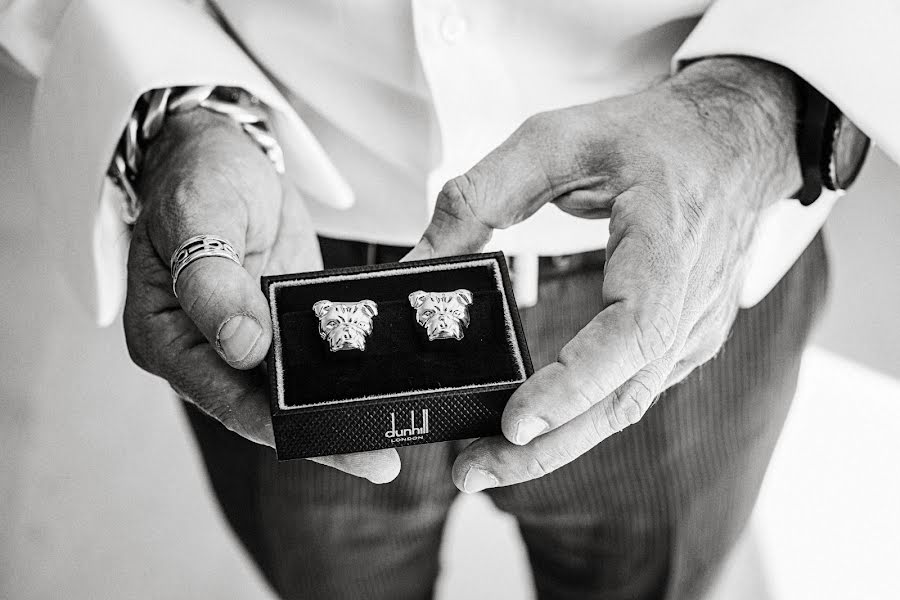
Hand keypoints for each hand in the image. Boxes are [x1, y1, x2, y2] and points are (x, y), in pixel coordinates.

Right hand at [123, 109, 399, 482]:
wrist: (218, 148)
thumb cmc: (197, 174)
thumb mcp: (199, 216)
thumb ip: (213, 282)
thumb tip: (244, 348)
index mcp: (165, 338)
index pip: (226, 399)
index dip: (281, 427)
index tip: (337, 441)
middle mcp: (201, 352)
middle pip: (262, 410)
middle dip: (320, 433)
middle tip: (380, 455)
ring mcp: (240, 341)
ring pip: (289, 393)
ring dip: (335, 412)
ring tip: (390, 433)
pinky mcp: (274, 325)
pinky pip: (307, 361)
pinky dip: (338, 377)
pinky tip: (379, 389)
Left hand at [404, 58, 800, 491]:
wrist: (735, 141)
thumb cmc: (658, 136)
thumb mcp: (559, 137)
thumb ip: (482, 193)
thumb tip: (419, 259)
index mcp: (669, 248)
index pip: (629, 333)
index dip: (574, 385)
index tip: (516, 423)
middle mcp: (690, 305)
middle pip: (621, 398)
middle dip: (545, 446)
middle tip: (470, 471)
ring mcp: (692, 331)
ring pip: (623, 407)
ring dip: (556, 443)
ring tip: (483, 463)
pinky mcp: (679, 341)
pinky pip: (628, 393)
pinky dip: (578, 419)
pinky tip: (531, 430)